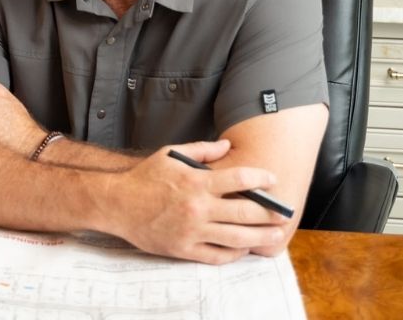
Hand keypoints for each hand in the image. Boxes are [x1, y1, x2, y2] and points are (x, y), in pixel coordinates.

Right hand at [103, 141, 287, 263]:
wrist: (118, 203)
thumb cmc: (145, 177)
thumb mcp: (170, 155)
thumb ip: (201, 150)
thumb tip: (227, 145)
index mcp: (195, 182)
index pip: (238, 179)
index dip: (260, 179)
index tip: (272, 179)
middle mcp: (198, 208)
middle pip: (245, 212)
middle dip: (269, 213)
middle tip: (284, 213)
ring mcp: (192, 231)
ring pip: (237, 238)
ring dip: (260, 237)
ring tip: (275, 235)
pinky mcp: (185, 249)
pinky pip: (218, 256)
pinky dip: (235, 254)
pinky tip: (244, 248)